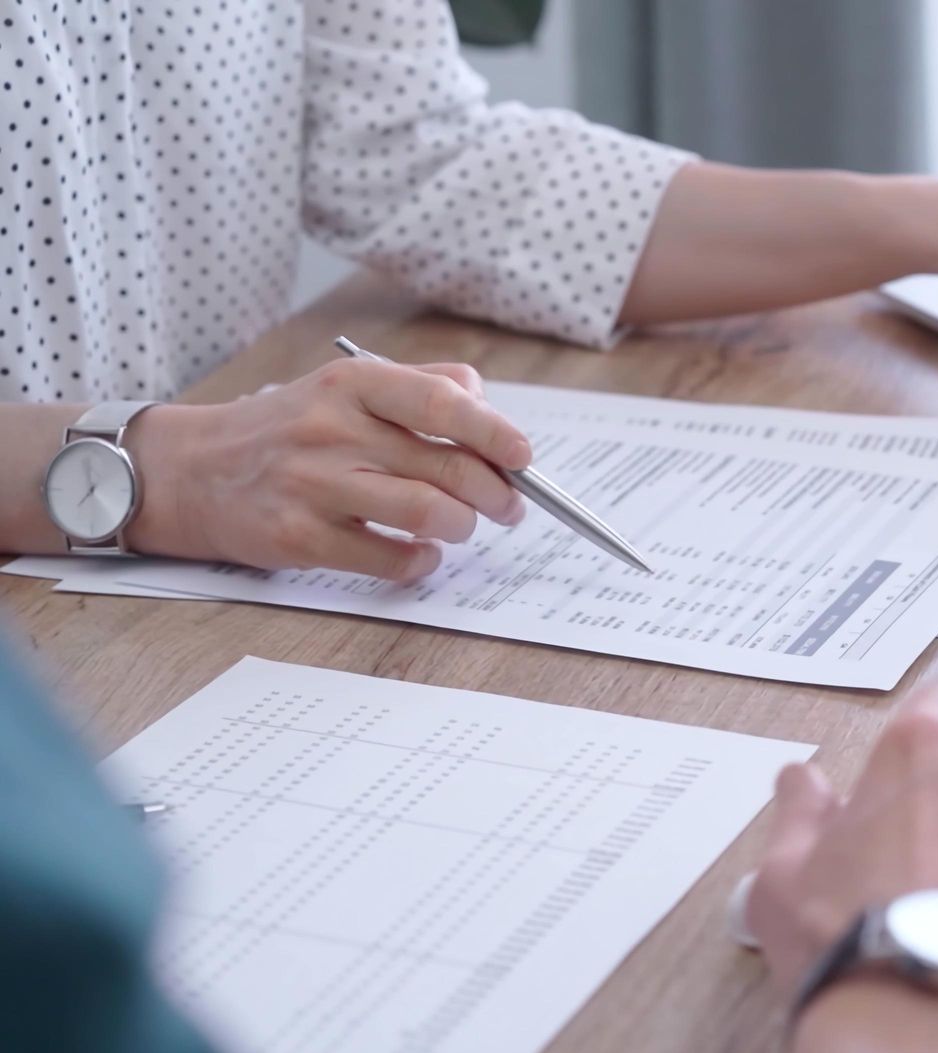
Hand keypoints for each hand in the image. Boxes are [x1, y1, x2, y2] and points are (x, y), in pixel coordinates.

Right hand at [126, 356, 530, 578]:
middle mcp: (332, 428)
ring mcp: (313, 484)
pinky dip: (420, 562)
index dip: (496, 432)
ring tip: (460, 526)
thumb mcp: (345, 387)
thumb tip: (494, 414)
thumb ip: (421, 387)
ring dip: (461, 526)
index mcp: (352, 382)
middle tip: (508, 506)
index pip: (444, 401)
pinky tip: (420, 554)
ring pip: (427, 512)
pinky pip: (388, 558)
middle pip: (448, 465)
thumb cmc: (288, 429)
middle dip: (495, 493)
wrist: (191, 471)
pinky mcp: (299, 537)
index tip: (524, 456)